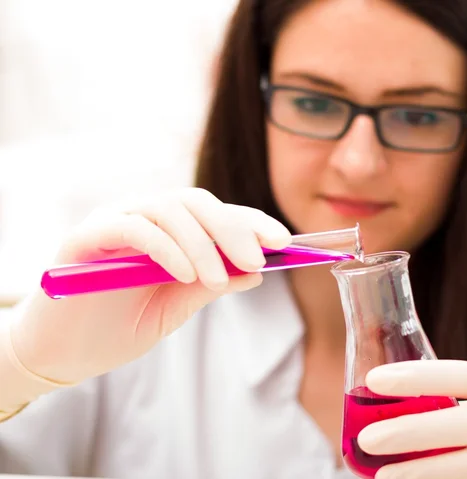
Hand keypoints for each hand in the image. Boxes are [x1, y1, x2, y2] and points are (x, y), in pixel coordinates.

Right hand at [10, 187, 290, 384]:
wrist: (60, 354)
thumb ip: (211, 285)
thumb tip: (257, 271)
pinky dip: (167, 248)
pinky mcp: (86, 236)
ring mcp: (114, 221)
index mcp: (168, 231)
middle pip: (198, 202)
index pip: (216, 214)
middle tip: (258, 260)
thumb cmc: (116, 328)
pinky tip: (185, 275)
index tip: (284, 242)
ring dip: (202, 244)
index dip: (252, 222)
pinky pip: (135, 228)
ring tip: (217, 279)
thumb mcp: (176, 306)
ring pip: (169, 209)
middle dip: (233, 229)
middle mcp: (143, 216)